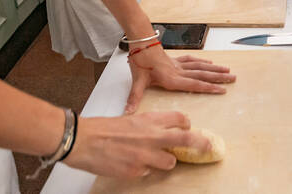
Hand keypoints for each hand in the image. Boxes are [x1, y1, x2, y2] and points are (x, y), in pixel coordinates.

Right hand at [65, 111, 210, 177]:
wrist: (84, 140)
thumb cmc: (104, 128)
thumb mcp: (131, 120)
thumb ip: (149, 126)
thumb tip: (160, 133)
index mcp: (150, 119)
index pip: (180, 118)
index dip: (187, 124)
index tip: (189, 128)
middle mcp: (152, 136)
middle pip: (186, 139)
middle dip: (200, 143)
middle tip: (208, 146)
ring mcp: (145, 155)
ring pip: (170, 162)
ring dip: (166, 162)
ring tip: (154, 159)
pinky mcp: (135, 170)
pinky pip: (148, 172)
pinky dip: (143, 170)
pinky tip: (131, 164)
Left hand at [125, 46, 235, 113]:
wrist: (140, 42)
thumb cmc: (139, 61)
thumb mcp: (136, 81)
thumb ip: (134, 98)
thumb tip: (127, 114)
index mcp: (171, 79)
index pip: (194, 84)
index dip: (209, 88)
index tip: (222, 90)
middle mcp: (178, 71)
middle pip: (202, 75)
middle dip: (218, 78)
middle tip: (233, 79)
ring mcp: (178, 64)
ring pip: (200, 66)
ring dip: (215, 69)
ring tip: (228, 71)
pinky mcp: (175, 59)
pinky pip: (192, 60)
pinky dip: (202, 61)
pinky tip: (209, 62)